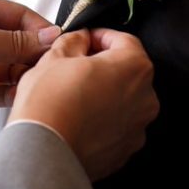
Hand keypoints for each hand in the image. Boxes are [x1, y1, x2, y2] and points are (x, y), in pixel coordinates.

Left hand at [0, 0, 59, 125]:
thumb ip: (10, 41)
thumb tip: (47, 37)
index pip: (18, 15)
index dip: (39, 29)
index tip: (59, 43)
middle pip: (18, 43)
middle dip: (34, 55)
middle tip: (51, 67)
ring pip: (10, 69)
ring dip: (23, 76)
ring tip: (36, 83)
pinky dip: (10, 93)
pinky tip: (22, 96)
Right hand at [11, 28, 157, 180]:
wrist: (42, 152)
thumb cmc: (50, 104)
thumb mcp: (56, 56)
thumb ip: (75, 40)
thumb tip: (80, 40)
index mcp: (134, 67)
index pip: (124, 40)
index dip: (100, 36)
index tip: (85, 39)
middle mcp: (145, 98)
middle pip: (127, 72)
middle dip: (104, 67)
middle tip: (75, 68)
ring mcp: (138, 128)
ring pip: (123, 101)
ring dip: (104, 95)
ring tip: (74, 97)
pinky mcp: (125, 151)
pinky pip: (116, 128)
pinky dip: (102, 121)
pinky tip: (78, 119)